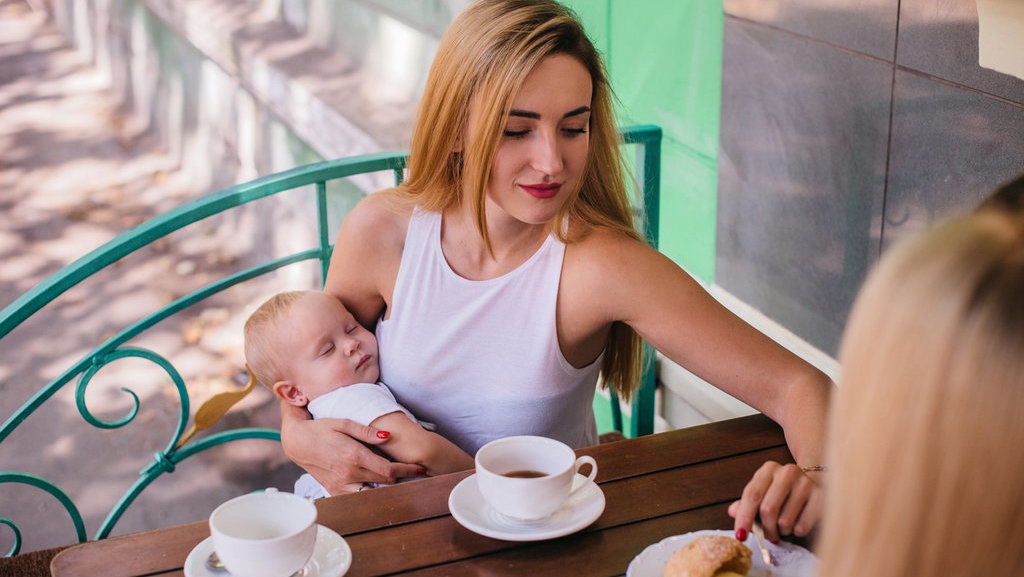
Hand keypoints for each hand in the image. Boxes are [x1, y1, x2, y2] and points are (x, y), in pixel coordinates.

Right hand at [280, 404, 422, 493]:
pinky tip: (379, 488)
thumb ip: (366, 431)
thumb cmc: (321, 429)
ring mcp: (341, 485)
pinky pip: (357, 498)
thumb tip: (388, 436)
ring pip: (372, 495)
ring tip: (401, 483)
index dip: (407, 470)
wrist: (297, 442)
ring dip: (387, 490)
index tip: (420, 469)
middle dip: (402, 479)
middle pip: (384, 483)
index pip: (388, 470)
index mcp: (354, 456)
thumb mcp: (343, 423)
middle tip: (415, 474)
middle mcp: (348, 474)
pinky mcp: (334, 490)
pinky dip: (370, 495)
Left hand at [728, 461, 823, 541]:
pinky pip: (801, 526)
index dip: (744, 518)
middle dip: (766, 529)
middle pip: (767, 510)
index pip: (752, 495)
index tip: (740, 536)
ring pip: (785, 521)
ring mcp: (806, 483)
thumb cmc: (784, 493)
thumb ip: (746, 504)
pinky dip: (797, 532)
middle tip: (769, 535)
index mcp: (768, 469)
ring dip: (782, 531)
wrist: (817, 485)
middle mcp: (787, 472)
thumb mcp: (763, 494)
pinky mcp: (821, 497)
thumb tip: (732, 511)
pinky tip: (799, 523)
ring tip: (785, 526)